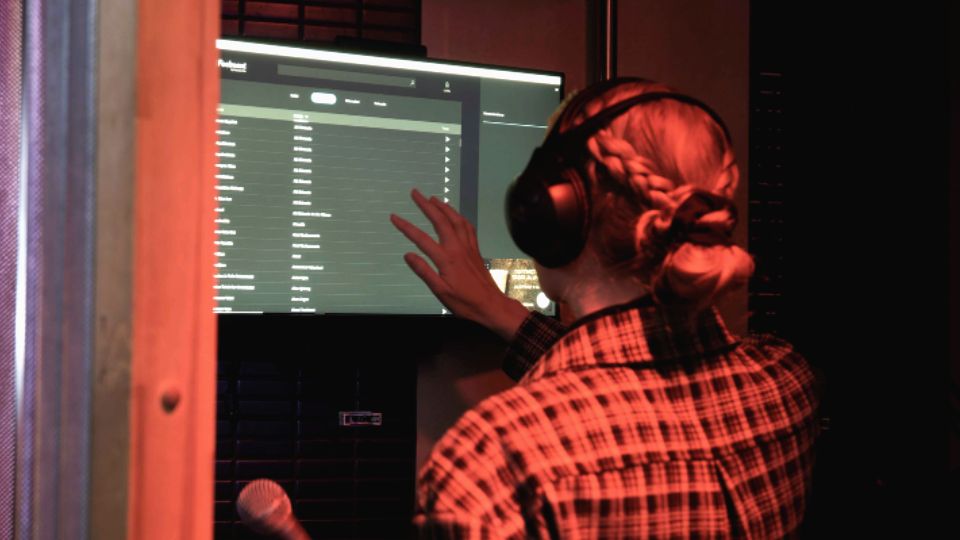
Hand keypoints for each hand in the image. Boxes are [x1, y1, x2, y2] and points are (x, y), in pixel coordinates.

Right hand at [390, 189, 528, 340]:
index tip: (394, 217)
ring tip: (433, 198)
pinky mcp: (475, 250)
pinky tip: (455, 215)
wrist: (490, 305)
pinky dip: (459, 217)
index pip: (421, 238)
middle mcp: (458, 248)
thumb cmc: (465, 302)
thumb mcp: (440, 291)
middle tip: (415, 193)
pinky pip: (468, 227)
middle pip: (440, 220)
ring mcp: (468, 247)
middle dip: (426, 205)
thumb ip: (423, 271)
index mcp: (446, 259)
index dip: (406, 226)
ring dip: (443, 207)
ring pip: (456, 220)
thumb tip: (408, 255)